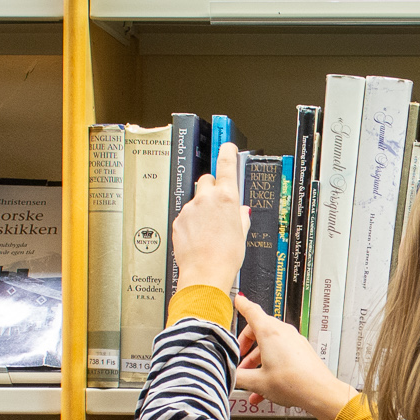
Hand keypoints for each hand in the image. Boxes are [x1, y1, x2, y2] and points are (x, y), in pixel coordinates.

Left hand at [171, 141, 248, 294]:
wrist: (206, 273)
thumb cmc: (226, 257)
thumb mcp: (241, 234)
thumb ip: (241, 216)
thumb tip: (241, 211)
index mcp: (227, 198)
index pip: (226, 164)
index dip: (227, 152)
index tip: (227, 146)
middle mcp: (206, 199)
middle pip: (207, 180)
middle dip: (212, 187)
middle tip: (218, 202)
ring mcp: (190, 209)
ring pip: (196, 200)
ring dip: (201, 208)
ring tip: (209, 230)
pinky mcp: (178, 221)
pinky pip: (186, 216)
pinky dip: (192, 222)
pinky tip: (199, 238)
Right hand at [232, 294, 356, 419]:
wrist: (320, 392)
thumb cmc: (293, 383)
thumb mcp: (257, 382)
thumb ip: (239, 377)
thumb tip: (230, 375)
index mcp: (269, 333)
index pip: (252, 312)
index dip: (242, 305)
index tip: (239, 301)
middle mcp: (283, 333)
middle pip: (259, 332)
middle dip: (246, 348)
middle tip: (240, 361)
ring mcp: (294, 341)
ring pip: (269, 347)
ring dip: (258, 364)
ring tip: (252, 382)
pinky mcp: (301, 352)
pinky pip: (281, 355)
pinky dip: (270, 368)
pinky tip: (266, 388)